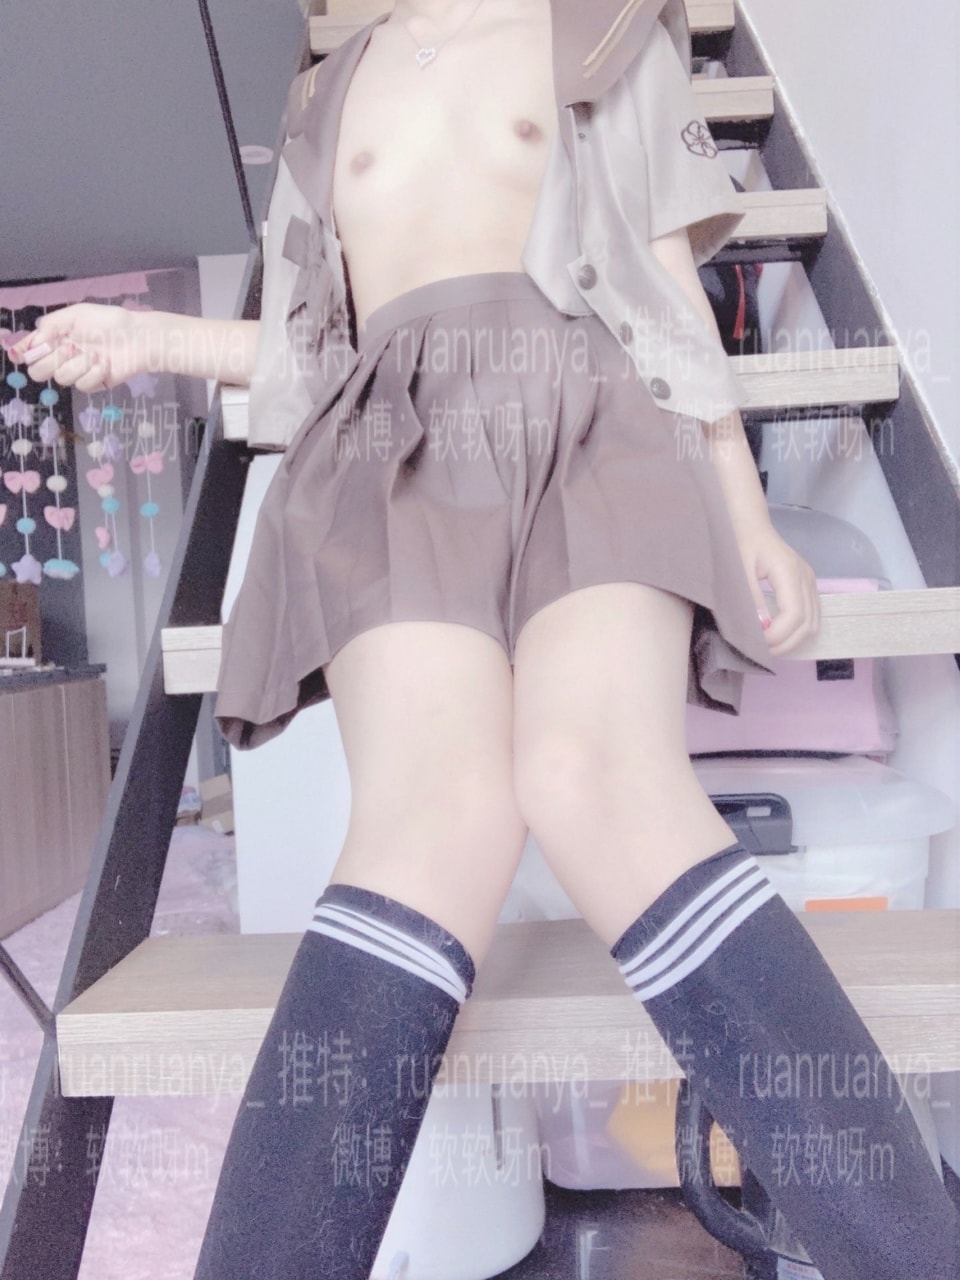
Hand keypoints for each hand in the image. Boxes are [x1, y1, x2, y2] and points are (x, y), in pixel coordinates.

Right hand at [8, 303, 146, 392]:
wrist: (138, 338)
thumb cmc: (108, 322)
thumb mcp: (76, 315)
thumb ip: (51, 325)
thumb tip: (32, 342)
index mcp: (55, 338)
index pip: (30, 350)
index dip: (22, 353)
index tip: (23, 354)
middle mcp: (62, 356)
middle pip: (38, 372)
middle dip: (51, 360)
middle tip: (70, 348)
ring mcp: (77, 372)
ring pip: (61, 379)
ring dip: (78, 365)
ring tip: (96, 354)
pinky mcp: (93, 384)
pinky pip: (82, 386)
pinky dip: (94, 373)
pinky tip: (105, 364)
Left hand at [734, 522, 819, 657]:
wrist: (751, 525)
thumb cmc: (741, 543)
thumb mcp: (740, 570)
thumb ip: (751, 598)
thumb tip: (762, 627)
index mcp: (790, 571)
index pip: (794, 614)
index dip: (778, 635)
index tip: (758, 643)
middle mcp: (806, 578)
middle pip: (808, 623)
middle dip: (786, 643)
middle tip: (761, 651)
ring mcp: (810, 582)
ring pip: (813, 623)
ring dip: (793, 640)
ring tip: (769, 646)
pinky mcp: (808, 586)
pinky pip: (812, 616)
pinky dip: (798, 632)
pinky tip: (779, 635)